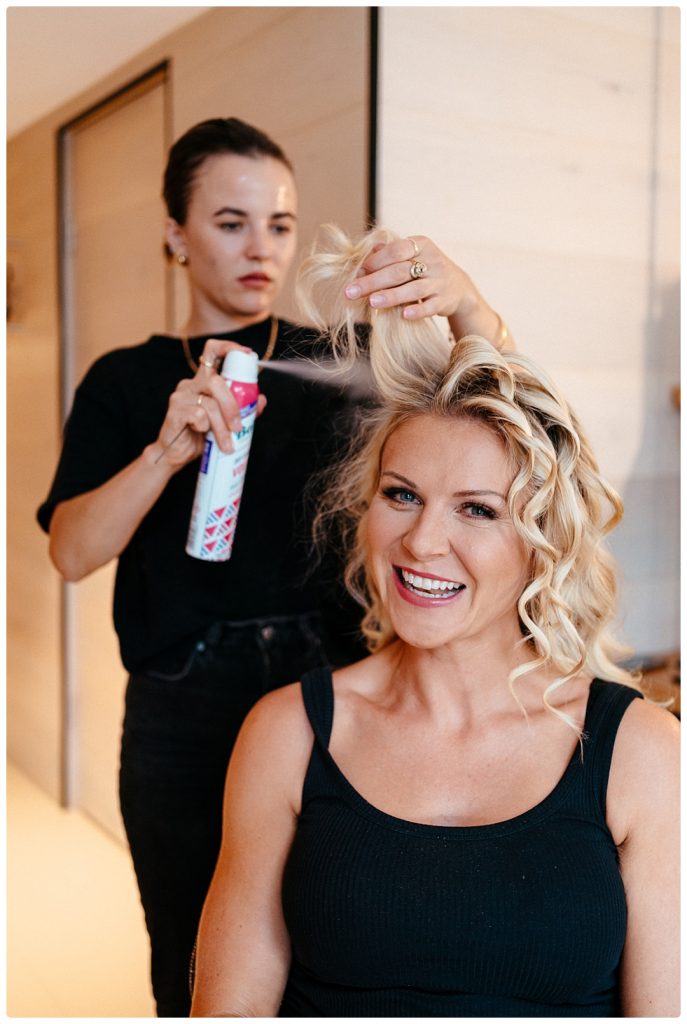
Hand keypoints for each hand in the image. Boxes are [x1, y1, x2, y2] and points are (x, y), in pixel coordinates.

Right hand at [155, 339, 267, 468]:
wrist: (177, 455)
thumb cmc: (200, 436)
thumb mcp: (225, 422)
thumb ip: (242, 410)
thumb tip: (261, 399)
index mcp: (203, 381)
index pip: (212, 352)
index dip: (229, 347)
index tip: (247, 354)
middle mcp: (191, 384)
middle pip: (216, 382)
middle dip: (232, 407)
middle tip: (238, 428)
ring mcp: (181, 396)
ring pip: (210, 404)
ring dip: (222, 426)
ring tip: (226, 444)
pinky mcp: (175, 412)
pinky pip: (198, 415)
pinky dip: (205, 427)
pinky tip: (202, 433)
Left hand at [343, 235, 477, 321]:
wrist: (458, 287)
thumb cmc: (424, 270)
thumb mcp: (410, 256)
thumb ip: (388, 255)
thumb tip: (363, 259)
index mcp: (421, 245)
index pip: (395, 250)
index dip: (375, 261)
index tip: (357, 273)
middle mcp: (432, 261)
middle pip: (399, 271)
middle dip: (373, 281)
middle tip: (350, 292)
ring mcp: (440, 281)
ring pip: (414, 289)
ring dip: (391, 296)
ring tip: (372, 303)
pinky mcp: (445, 301)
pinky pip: (431, 306)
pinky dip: (418, 311)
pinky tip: (404, 315)